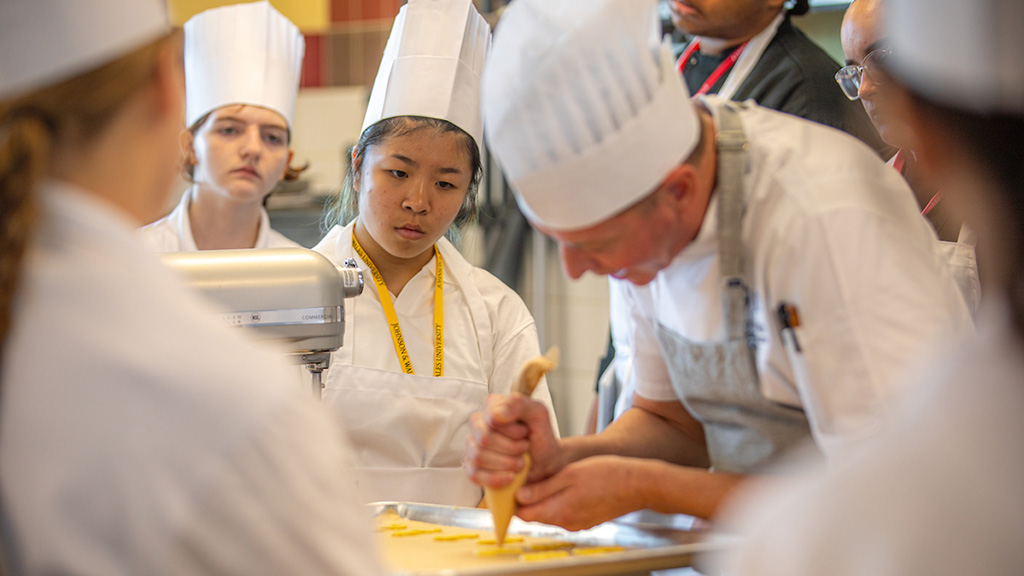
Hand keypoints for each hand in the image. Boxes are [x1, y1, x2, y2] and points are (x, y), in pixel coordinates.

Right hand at [464, 394, 561, 488]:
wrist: (545, 462)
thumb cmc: (539, 436)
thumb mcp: (538, 414)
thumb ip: (518, 405)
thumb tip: (497, 414)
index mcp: (492, 406)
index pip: (491, 418)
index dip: (511, 430)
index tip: (525, 433)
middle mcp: (478, 423)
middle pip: (483, 439)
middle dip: (511, 448)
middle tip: (525, 448)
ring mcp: (472, 445)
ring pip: (479, 457)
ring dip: (506, 464)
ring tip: (521, 462)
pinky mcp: (472, 466)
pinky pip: (474, 475)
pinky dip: (496, 479)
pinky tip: (510, 477)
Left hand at [514, 455, 646, 530]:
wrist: (639, 485)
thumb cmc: (607, 474)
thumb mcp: (570, 474)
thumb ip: (543, 488)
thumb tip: (519, 497)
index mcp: (559, 511)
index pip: (523, 514)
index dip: (514, 500)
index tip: (512, 483)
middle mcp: (566, 523)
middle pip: (536, 514)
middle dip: (528, 498)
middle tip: (528, 476)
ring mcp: (577, 524)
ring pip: (550, 513)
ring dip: (544, 499)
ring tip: (547, 478)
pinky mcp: (587, 521)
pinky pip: (565, 513)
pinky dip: (559, 501)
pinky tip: (565, 486)